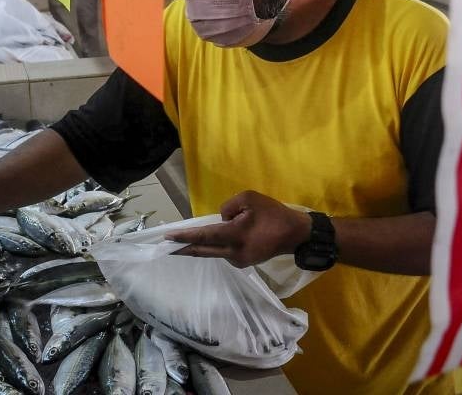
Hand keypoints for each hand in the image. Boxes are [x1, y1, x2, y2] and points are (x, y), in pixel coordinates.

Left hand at [165, 190, 311, 267]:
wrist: (295, 234)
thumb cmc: (273, 214)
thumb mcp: (250, 198)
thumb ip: (228, 206)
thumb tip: (220, 220)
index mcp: (235, 235)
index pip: (204, 236)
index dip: (184, 237)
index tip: (168, 238)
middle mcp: (234, 252)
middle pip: (202, 251)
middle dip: (183, 249)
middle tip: (165, 247)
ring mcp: (238, 261)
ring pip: (214, 251)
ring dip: (205, 243)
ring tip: (203, 235)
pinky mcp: (243, 263)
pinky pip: (224, 252)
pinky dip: (219, 245)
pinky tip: (222, 238)